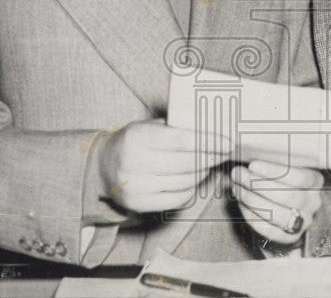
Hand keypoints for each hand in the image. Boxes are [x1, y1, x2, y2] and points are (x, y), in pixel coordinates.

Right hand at [98, 119, 230, 213]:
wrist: (102, 167)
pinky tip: (195, 179)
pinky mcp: (139, 205)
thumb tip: (213, 127)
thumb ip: (175, 126)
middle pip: (187, 163)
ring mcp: (136, 187)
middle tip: (225, 152)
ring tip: (209, 163)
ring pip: (185, 182)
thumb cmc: (133, 141)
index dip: (209, 141)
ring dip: (203, 172)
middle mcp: (134, 163)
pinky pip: (177, 199)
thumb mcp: (148, 126)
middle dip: (212, 157)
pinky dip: (192, 189)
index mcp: (137, 137)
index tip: (228, 142)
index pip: (182, 140)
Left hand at [231, 160, 323, 244]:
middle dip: (258, 185)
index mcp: (315, 181)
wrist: (283, 210)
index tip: (252, 165)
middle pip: (287, 196)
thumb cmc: (279, 180)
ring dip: (252, 200)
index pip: (299, 177)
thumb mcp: (283, 167)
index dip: (275, 172)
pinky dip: (251, 216)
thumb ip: (272, 161)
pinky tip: (241, 204)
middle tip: (238, 174)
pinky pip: (269, 230)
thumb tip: (249, 154)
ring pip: (278, 214)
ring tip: (237, 188)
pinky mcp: (290, 238)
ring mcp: (303, 222)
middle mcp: (313, 202)